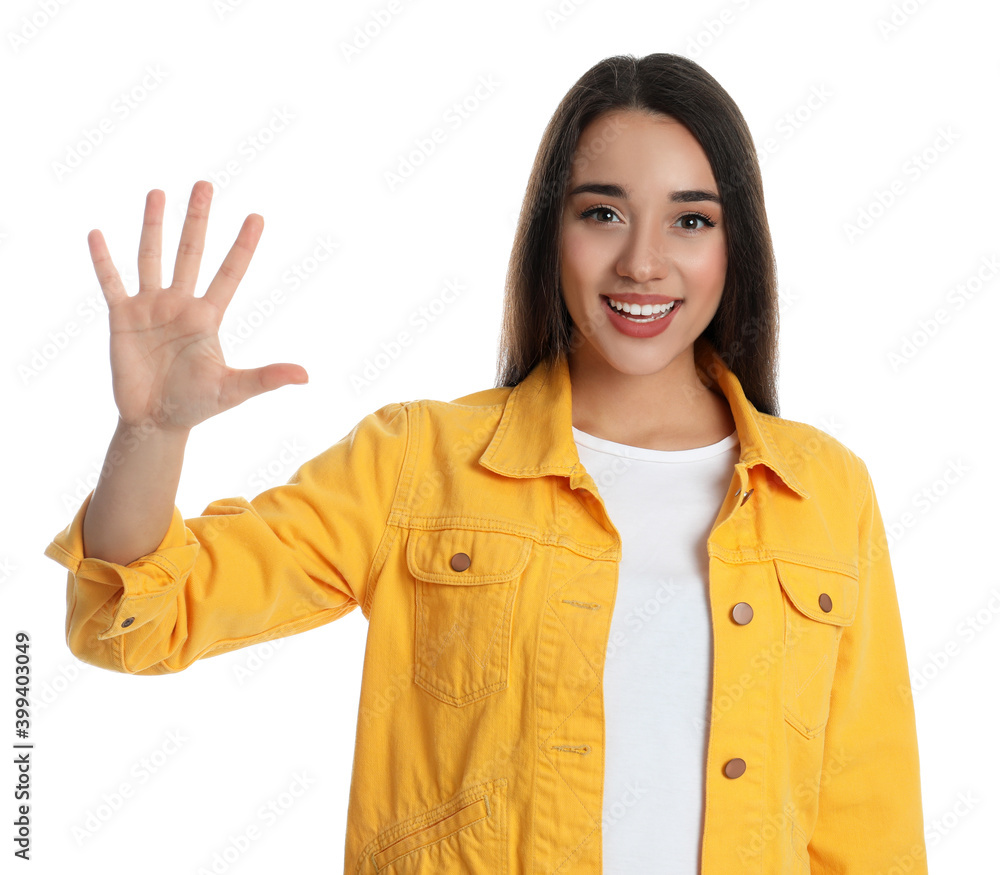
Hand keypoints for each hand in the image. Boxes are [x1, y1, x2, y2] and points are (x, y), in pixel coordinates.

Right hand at [88, 180, 307, 430]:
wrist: (156, 420)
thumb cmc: (197, 404)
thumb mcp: (234, 390)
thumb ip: (267, 378)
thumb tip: (306, 376)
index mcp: (208, 316)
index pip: (230, 273)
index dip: (243, 246)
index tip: (257, 216)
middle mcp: (180, 304)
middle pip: (191, 253)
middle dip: (197, 220)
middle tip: (205, 184)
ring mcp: (150, 307)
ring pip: (152, 257)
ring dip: (153, 226)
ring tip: (157, 193)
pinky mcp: (122, 317)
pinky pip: (112, 282)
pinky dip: (103, 260)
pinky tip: (97, 234)